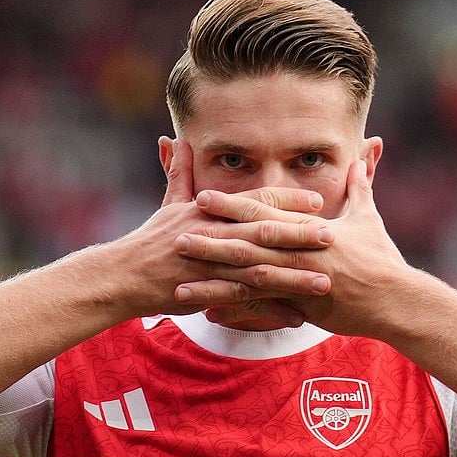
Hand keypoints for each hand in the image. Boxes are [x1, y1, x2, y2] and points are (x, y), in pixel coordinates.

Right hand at [111, 139, 335, 324]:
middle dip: (300, 235)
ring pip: (260, 271)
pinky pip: (246, 304)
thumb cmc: (150, 240)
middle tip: (333, 236)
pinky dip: (272, 311)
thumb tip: (173, 139)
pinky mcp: (208, 294)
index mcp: (210, 213)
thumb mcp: (167, 203)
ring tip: (325, 282)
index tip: (318, 202)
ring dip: (294, 277)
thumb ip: (178, 173)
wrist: (124, 276)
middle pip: (263, 234)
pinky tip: (297, 317)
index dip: (287, 202)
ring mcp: (211, 266)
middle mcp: (214, 236)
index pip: (255, 202)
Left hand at [175, 160, 411, 336]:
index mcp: (308, 228)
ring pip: (247, 278)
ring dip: (212, 279)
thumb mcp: (369, 218)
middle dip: (209, 239)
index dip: (230, 205)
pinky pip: (262, 311)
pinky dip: (234, 312)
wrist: (397, 299)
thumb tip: (360, 156)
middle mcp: (299, 252)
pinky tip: (207, 315)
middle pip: (246, 243)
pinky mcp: (302, 307)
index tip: (201, 197)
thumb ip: (360, 187)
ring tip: (180, 279)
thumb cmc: (383, 259)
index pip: (263, 212)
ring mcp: (298, 281)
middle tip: (175, 235)